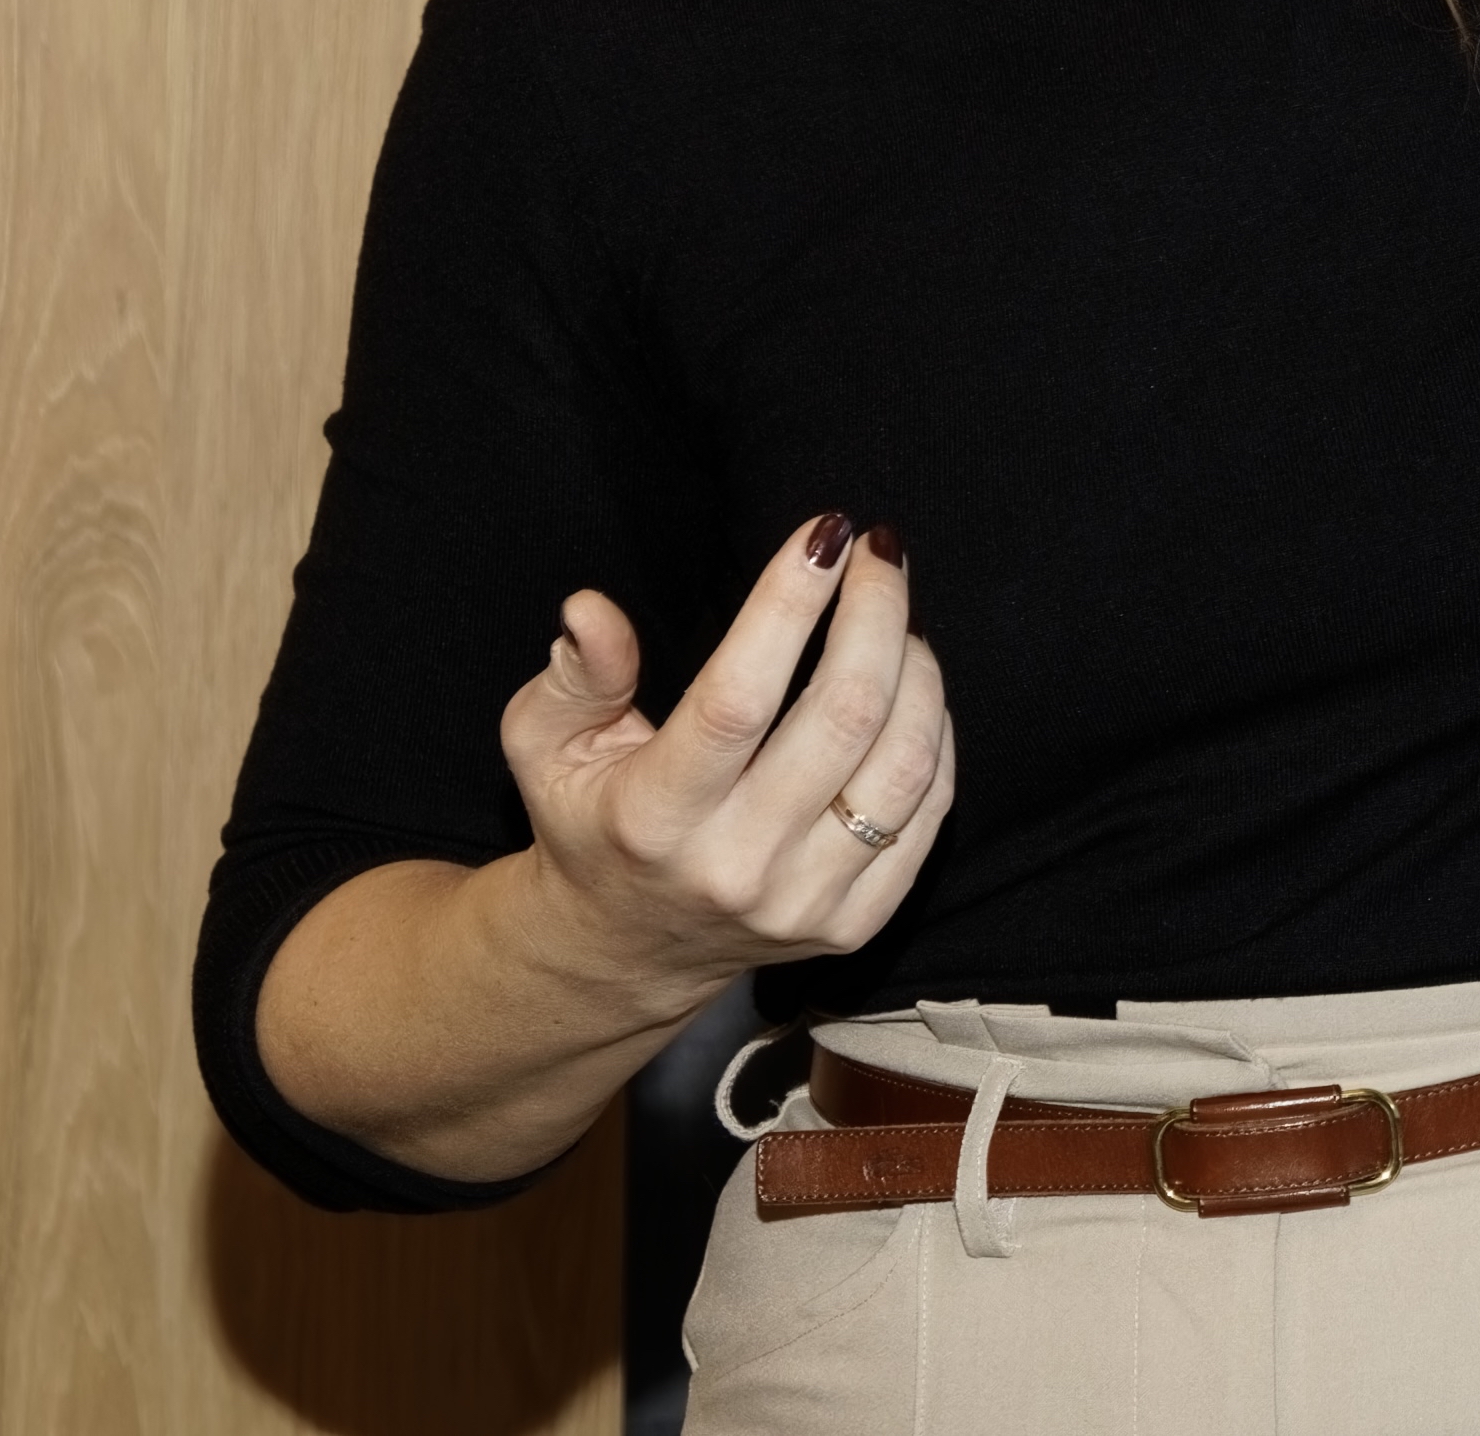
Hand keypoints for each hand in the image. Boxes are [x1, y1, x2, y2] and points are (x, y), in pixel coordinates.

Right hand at [494, 511, 955, 1012]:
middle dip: (876, 612)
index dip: (789, 605)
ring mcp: (803, 902)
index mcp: (654, 818)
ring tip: (897, 615)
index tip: (826, 532)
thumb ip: (575, 677)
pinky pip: (930, 811)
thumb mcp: (544, 748)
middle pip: (843, 718)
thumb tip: (589, 609)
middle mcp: (735, 866)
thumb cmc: (588, 820)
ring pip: (904, 763)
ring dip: (917, 667)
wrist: (622, 947)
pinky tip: (912, 684)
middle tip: (879, 551)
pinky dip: (936, 732)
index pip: (737, 698)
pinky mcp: (854, 923)